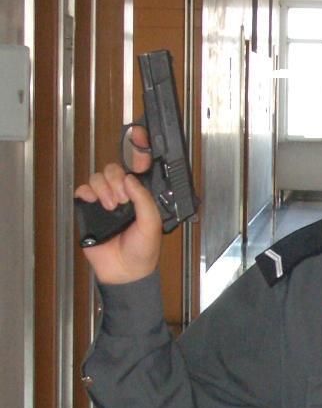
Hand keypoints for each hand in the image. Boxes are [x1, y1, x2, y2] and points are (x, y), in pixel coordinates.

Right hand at [75, 127, 161, 284]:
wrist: (124, 272)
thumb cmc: (143, 251)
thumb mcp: (152, 224)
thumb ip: (145, 200)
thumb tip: (131, 180)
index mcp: (143, 196)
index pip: (140, 167)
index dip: (139, 149)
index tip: (138, 135)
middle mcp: (124, 194)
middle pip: (116, 168)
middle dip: (118, 179)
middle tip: (123, 198)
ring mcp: (106, 200)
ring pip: (100, 176)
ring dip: (105, 188)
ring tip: (112, 207)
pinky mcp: (90, 208)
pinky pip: (84, 189)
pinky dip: (88, 192)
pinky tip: (96, 203)